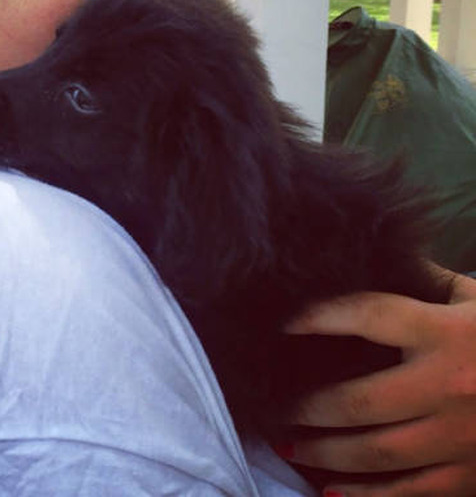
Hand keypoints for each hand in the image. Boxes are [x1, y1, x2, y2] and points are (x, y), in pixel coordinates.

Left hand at [280, 271, 475, 495]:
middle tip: (273, 404)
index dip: (317, 317)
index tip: (281, 323)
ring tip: (288, 445)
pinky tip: (331, 491)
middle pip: (358, 401)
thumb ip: (422, 278)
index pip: (367, 315)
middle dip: (306, 406)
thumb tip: (372, 256)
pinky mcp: (475, 475)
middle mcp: (451, 386)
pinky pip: (413, 494)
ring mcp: (464, 437)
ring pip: (378, 454)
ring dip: (324, 453)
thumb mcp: (473, 297)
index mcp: (447, 332)